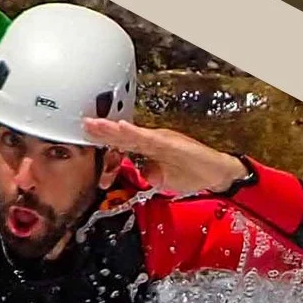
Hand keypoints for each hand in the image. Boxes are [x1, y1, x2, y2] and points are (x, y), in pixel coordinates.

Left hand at [83, 115, 247, 197]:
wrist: (218, 172)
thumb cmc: (194, 173)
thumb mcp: (164, 178)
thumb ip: (148, 173)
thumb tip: (135, 175)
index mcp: (151, 146)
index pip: (124, 142)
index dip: (106, 139)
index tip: (87, 135)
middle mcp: (155, 139)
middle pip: (124, 135)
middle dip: (103, 131)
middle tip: (83, 125)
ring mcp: (162, 139)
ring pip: (132, 134)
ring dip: (113, 129)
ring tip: (95, 124)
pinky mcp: (171, 143)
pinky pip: (148, 138)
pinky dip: (134, 133)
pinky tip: (122, 128)